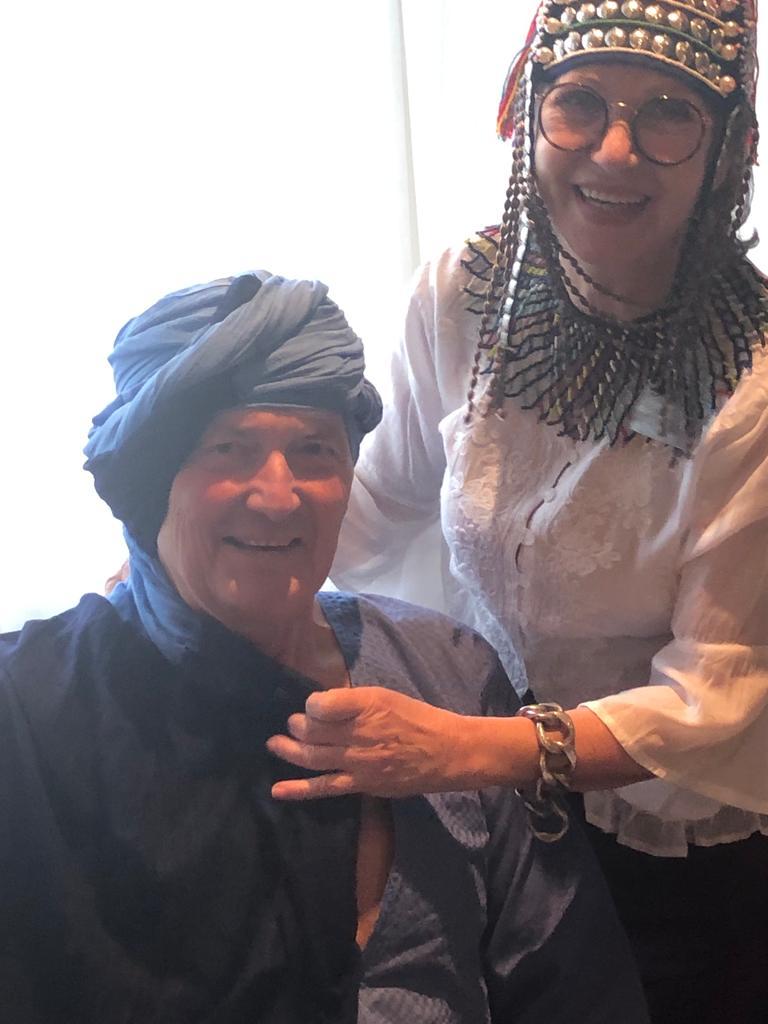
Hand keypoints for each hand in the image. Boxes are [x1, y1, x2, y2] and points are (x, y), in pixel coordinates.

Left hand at [266, 687, 470, 800]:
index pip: (322, 704)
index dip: (312, 704)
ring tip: (274, 744)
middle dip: (297, 725)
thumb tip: (323, 704)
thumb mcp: (387, 696)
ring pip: (312, 757)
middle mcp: (360, 733)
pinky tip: (277, 790)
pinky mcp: (362, 784)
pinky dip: (298, 790)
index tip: (315, 705)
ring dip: (289, 750)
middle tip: (293, 723)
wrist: (446, 752)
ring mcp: (359, 762)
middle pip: (312, 731)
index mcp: (367, 705)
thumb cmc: (417, 719)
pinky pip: (324, 788)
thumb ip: (354, 700)